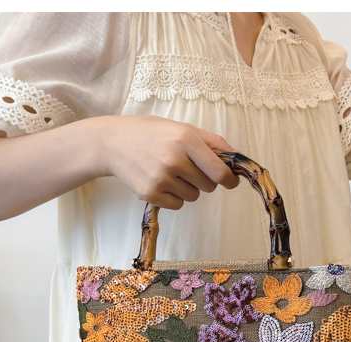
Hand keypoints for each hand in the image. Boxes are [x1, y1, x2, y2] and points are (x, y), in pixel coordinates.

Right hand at [99, 115, 240, 209]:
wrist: (112, 143)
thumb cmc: (151, 133)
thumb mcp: (181, 128)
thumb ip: (212, 142)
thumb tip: (238, 157)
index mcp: (185, 139)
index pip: (219, 171)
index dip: (229, 180)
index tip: (231, 182)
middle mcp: (174, 159)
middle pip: (208, 186)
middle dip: (204, 180)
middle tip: (188, 168)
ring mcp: (161, 178)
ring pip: (193, 196)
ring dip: (188, 188)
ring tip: (170, 172)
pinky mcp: (150, 194)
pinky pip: (178, 204)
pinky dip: (174, 197)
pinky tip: (161, 181)